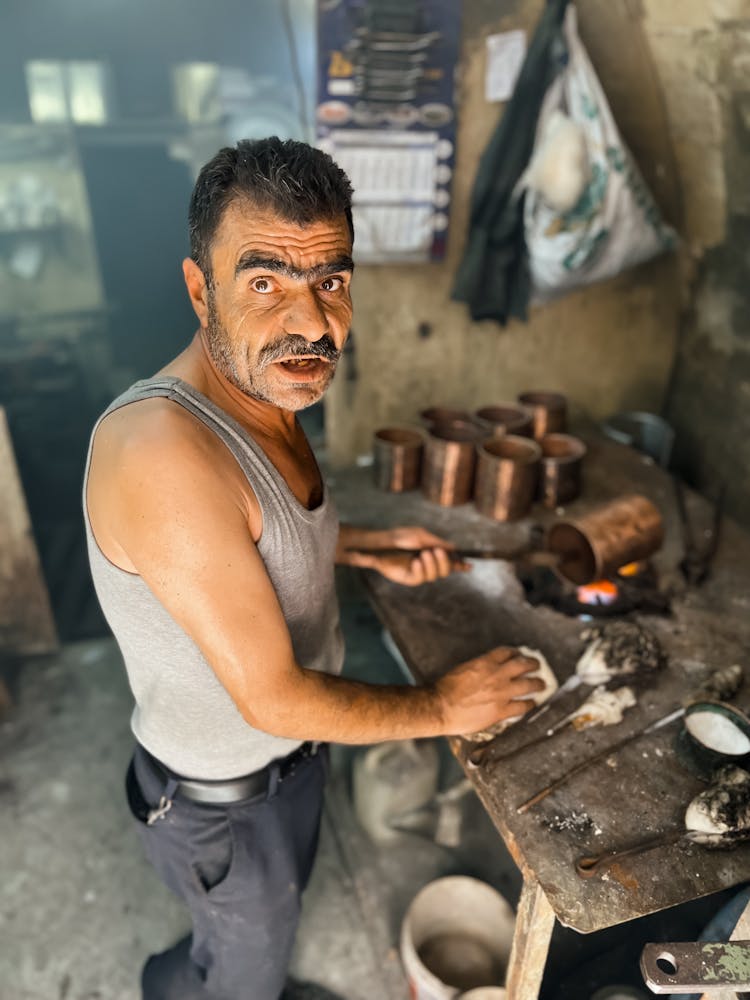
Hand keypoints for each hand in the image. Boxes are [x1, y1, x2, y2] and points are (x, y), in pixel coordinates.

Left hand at [345, 525, 470, 585]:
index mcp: (432, 553)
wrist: (381, 543)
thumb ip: (438, 543)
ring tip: (422, 554)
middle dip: (444, 562)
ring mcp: (418, 572)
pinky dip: (421, 570)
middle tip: (436, 551)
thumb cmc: (400, 537)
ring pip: (434, 576)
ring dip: (431, 564)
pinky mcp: (408, 578)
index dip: (459, 565)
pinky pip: (420, 579)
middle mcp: (427, 564)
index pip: (449, 561)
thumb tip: (455, 548)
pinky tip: (416, 562)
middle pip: (445, 571)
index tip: (469, 566)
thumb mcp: (422, 536)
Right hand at [434, 647, 544, 734]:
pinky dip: (530, 704)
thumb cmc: (446, 689)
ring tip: (542, 684)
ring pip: (527, 685)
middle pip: (522, 665)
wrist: (440, 707)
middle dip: (532, 664)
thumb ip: (478, 668)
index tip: (519, 654)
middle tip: (537, 665)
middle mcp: (496, 675)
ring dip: (537, 683)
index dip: (515, 652)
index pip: (506, 652)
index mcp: (484, 662)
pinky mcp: (500, 711)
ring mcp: (501, 693)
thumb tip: (487, 669)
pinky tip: (533, 703)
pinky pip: (522, 706)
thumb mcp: (463, 669)